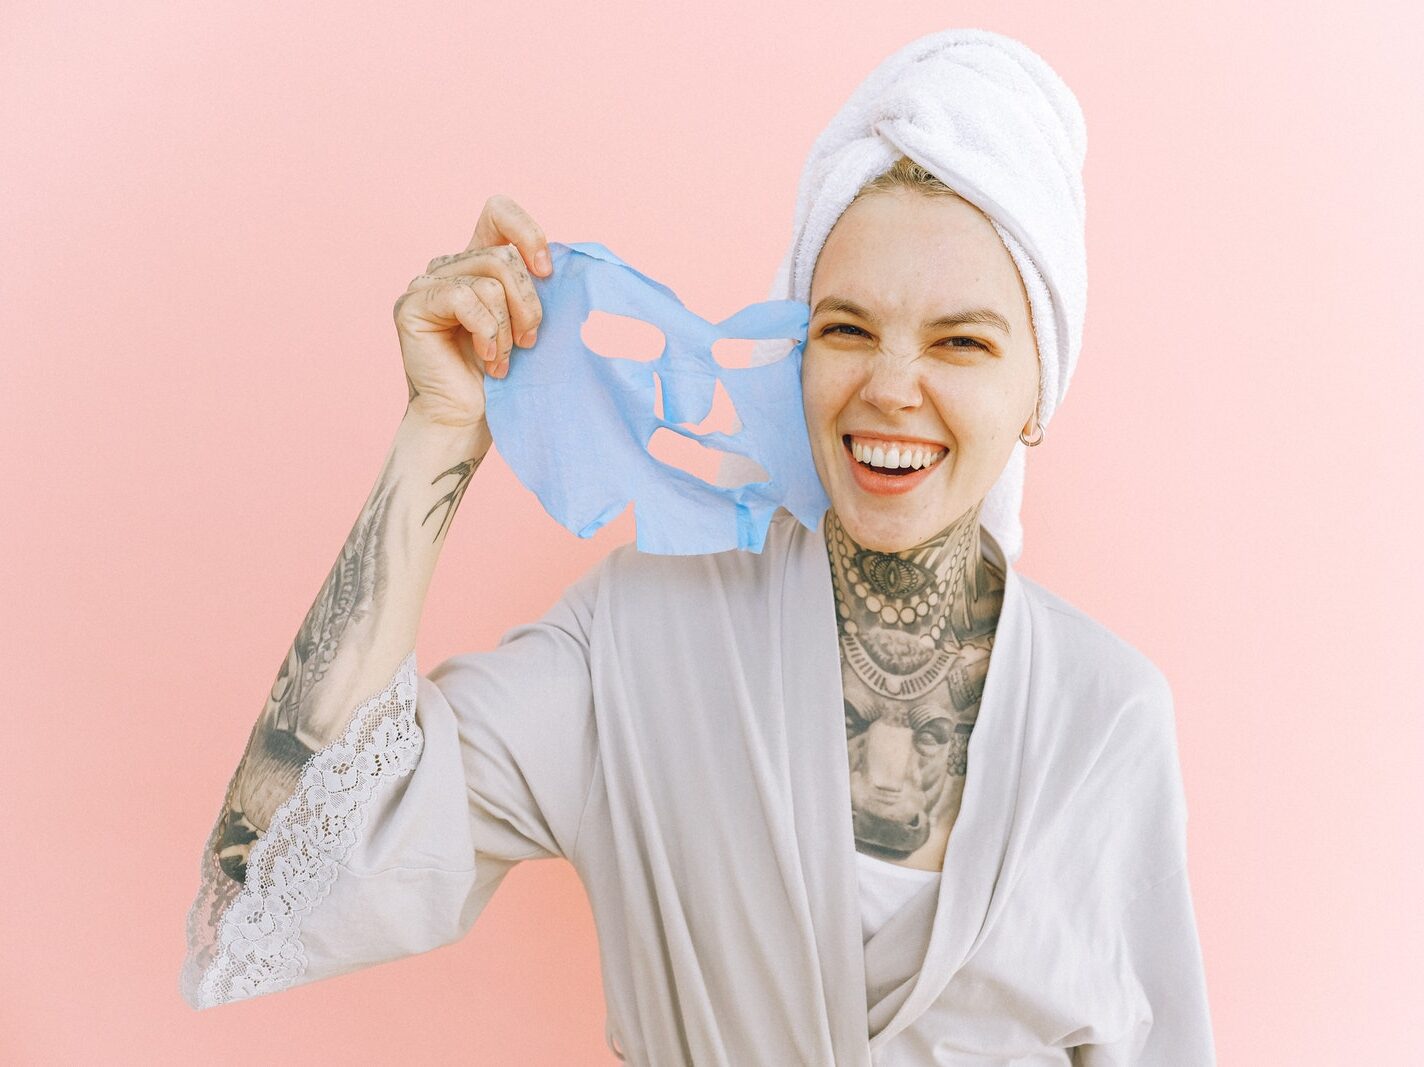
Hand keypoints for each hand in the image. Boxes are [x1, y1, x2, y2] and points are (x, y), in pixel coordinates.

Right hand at [393, 194, 550, 432]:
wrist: (468, 420)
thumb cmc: (502, 378)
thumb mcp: (528, 321)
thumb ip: (535, 284)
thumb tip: (559, 260)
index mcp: (476, 263)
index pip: (498, 212)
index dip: (527, 233)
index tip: (547, 272)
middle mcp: (448, 267)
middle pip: (503, 256)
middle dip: (528, 303)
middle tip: (528, 343)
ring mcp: (426, 284)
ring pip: (489, 280)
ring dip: (507, 328)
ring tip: (502, 360)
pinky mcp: (412, 306)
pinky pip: (465, 299)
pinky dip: (487, 332)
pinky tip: (486, 359)